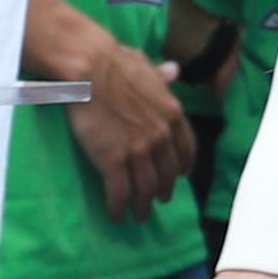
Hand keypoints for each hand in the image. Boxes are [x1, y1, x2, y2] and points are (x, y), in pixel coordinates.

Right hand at [50, 21, 193, 221]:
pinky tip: (116, 215)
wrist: (92, 69)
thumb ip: (160, 76)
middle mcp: (161, 136)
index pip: (185, 149)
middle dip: (164, 190)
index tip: (180, 176)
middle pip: (167, 173)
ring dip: (143, 206)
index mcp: (172, 114)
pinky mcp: (114, 161)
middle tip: (158, 200)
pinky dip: (118, 207)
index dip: (182, 166)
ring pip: (145, 188)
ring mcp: (139, 151)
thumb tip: (174, 70)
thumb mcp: (146, 67)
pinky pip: (120, 192)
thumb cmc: (115, 62)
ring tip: (139, 215)